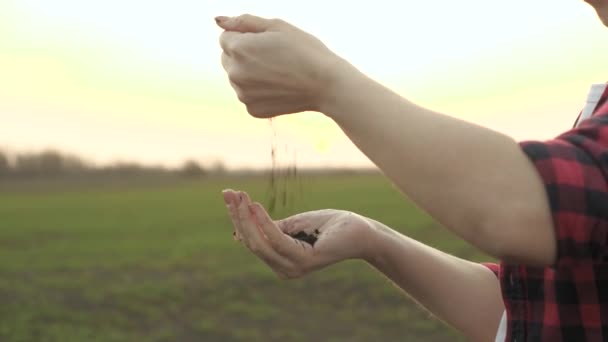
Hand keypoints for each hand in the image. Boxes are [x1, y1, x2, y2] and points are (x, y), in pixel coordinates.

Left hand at [216, 14, 342, 117]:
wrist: (326, 84)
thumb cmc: (304, 50)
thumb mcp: (276, 26)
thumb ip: (243, 21)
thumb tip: (218, 20)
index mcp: (238, 49)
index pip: (225, 38)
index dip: (247, 38)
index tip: (268, 44)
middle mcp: (235, 73)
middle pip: (227, 59)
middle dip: (243, 55)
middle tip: (273, 57)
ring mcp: (243, 95)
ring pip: (237, 78)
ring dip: (250, 73)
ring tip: (278, 73)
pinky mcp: (252, 110)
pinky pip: (248, 95)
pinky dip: (259, 91)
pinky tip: (279, 87)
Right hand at [222, 189, 373, 278]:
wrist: (359, 231)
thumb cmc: (329, 226)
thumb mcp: (294, 224)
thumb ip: (270, 228)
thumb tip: (240, 228)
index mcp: (280, 261)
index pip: (250, 241)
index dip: (237, 218)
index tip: (228, 195)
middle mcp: (284, 269)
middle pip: (251, 243)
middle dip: (238, 216)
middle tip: (229, 193)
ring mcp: (293, 268)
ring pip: (260, 243)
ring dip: (246, 218)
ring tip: (241, 196)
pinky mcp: (303, 261)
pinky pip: (276, 240)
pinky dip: (264, 223)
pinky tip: (256, 206)